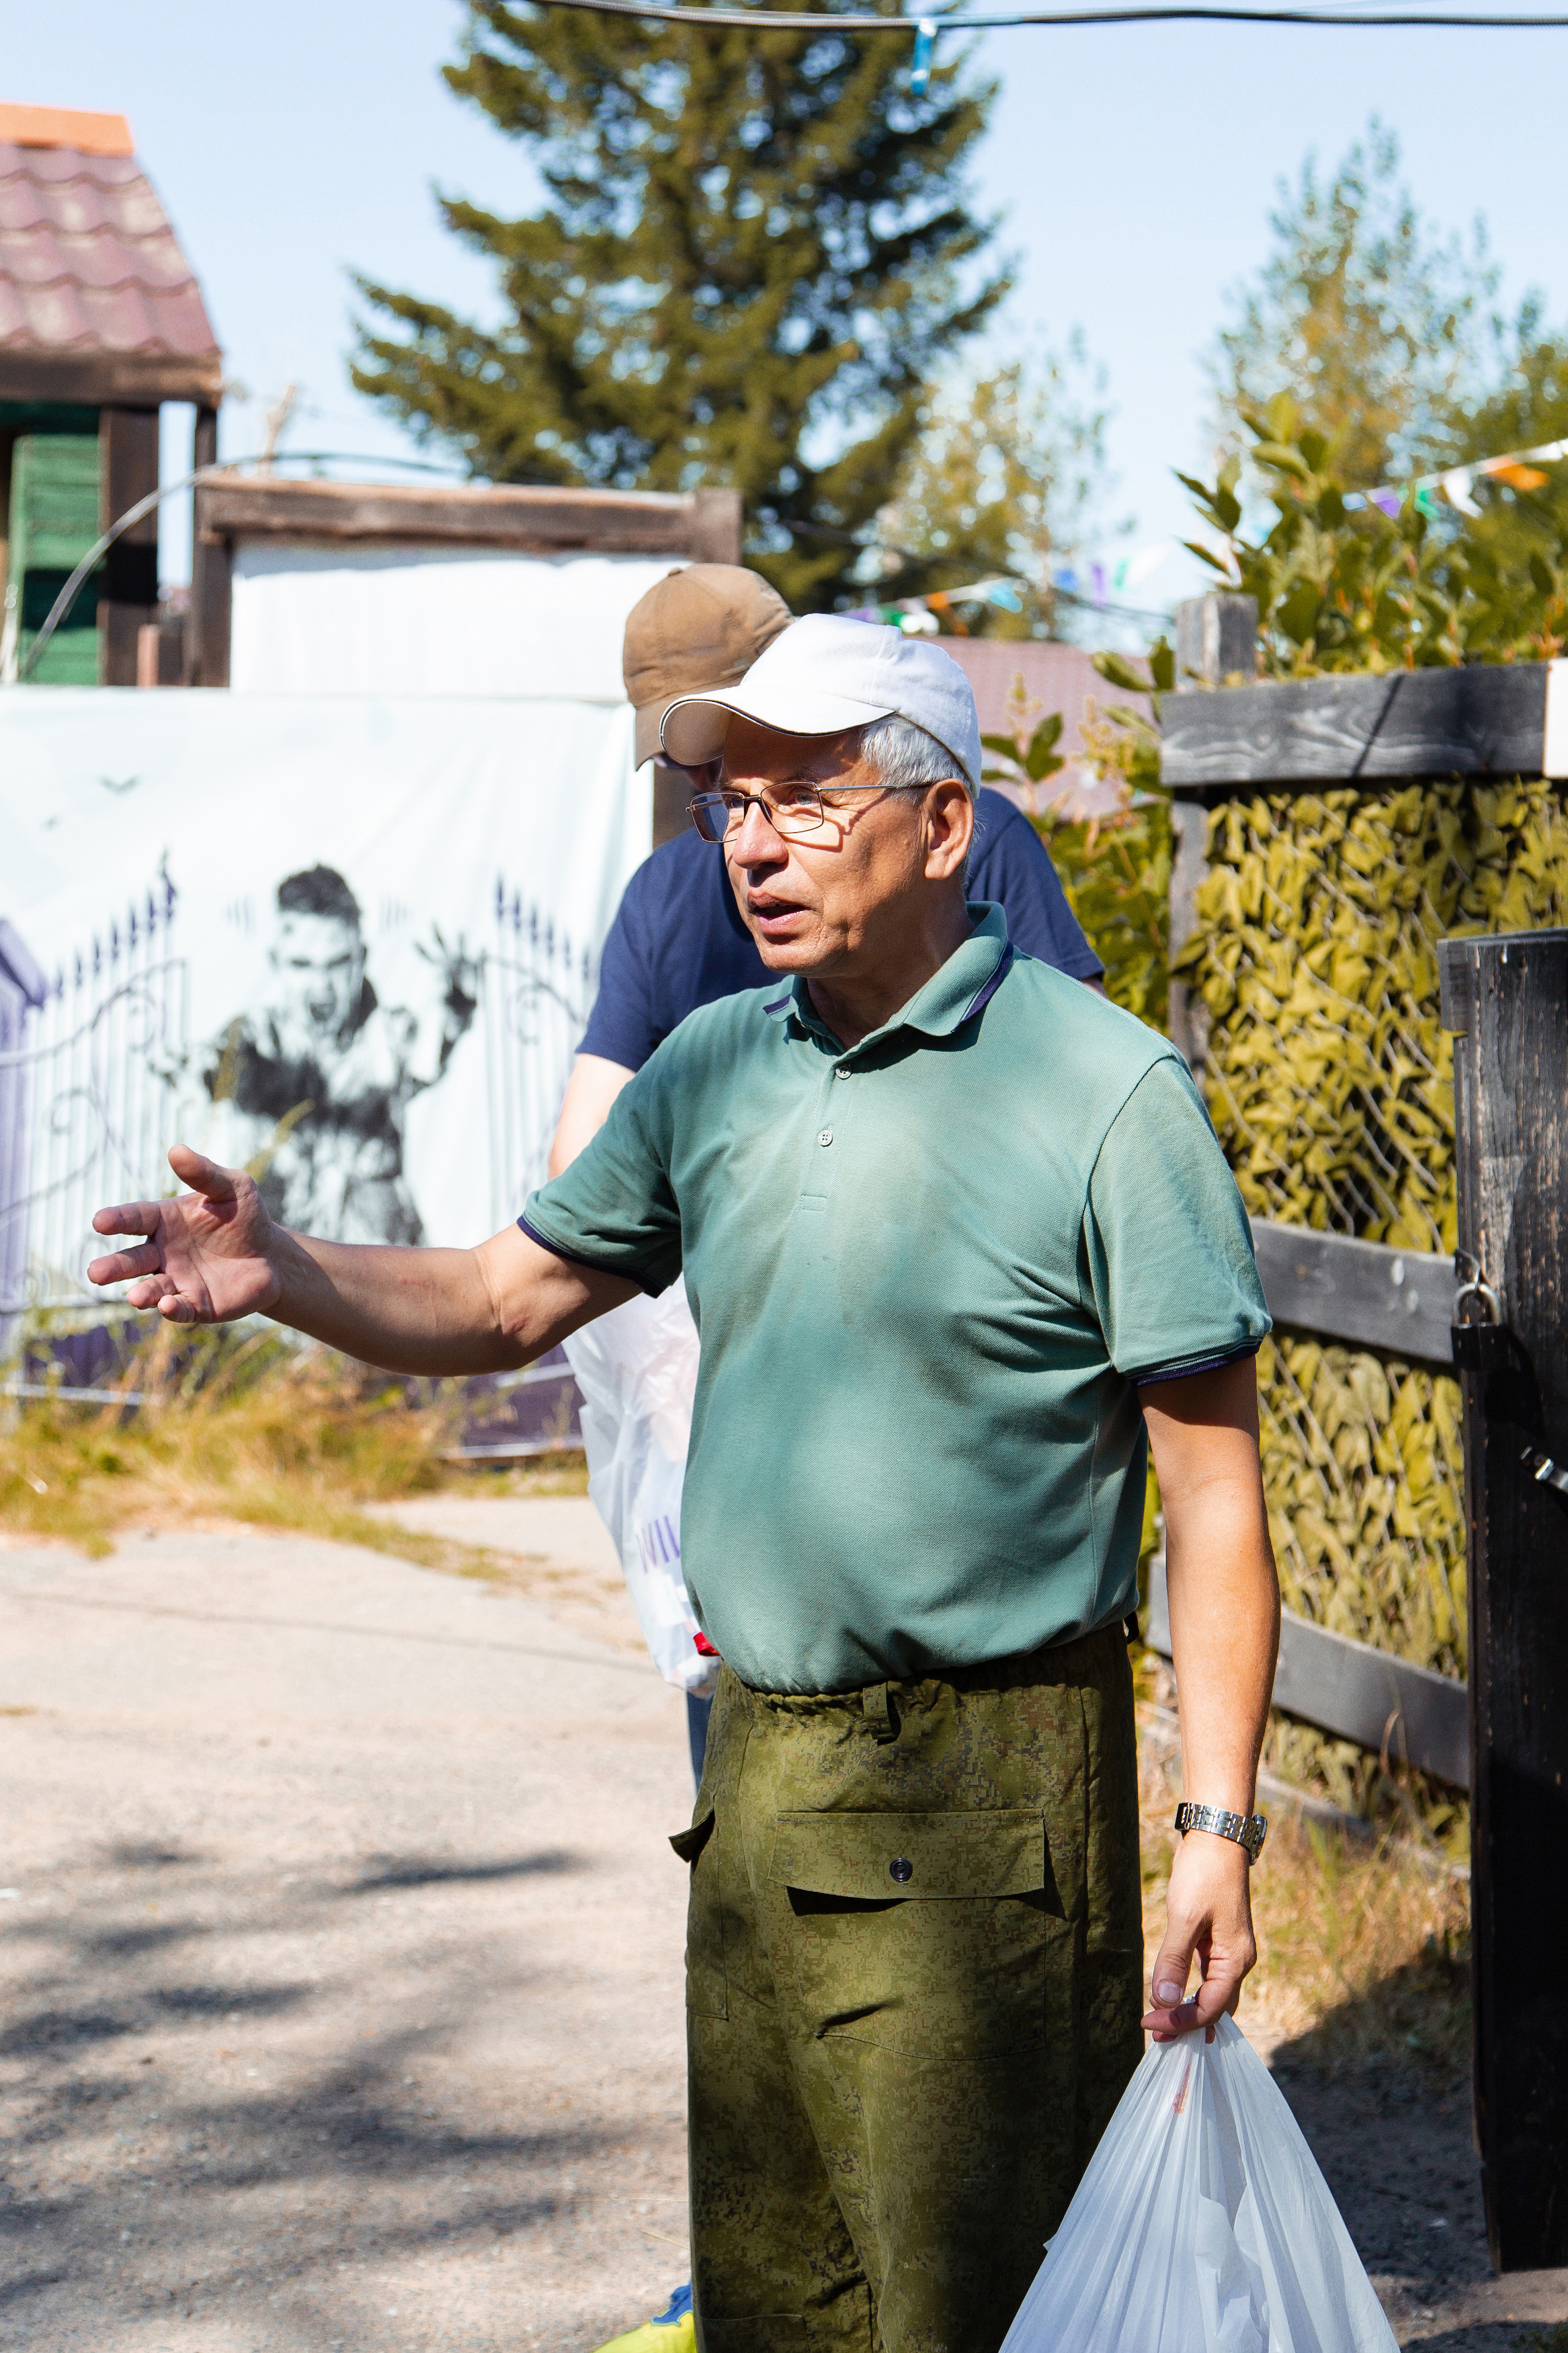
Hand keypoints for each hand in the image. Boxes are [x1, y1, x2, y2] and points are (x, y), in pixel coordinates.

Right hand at [88, 1146, 284, 1325]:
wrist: (272, 1256)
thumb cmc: (245, 1216)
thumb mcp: (233, 1188)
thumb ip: (204, 1173)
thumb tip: (176, 1150)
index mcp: (164, 1221)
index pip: (136, 1218)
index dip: (117, 1219)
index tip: (99, 1222)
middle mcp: (163, 1253)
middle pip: (133, 1260)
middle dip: (114, 1267)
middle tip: (95, 1274)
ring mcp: (178, 1280)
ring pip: (152, 1288)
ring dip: (142, 1293)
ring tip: (135, 1298)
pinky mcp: (197, 1305)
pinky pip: (181, 1309)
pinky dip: (172, 1309)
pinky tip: (167, 1306)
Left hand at [1141, 1829, 1256, 2042]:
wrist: (1217, 1839)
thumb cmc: (1203, 1874)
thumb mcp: (1184, 1916)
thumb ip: (1174, 1959)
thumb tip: (1163, 2001)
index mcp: (1235, 1960)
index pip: (1209, 2008)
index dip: (1179, 2022)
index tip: (1148, 2025)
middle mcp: (1238, 1961)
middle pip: (1214, 2008)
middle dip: (1186, 2026)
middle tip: (1155, 2039)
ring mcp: (1229, 1952)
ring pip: (1212, 1995)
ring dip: (1188, 2013)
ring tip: (1161, 2027)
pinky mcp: (1218, 1941)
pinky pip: (1207, 1978)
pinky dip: (1191, 1993)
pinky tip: (1175, 2000)